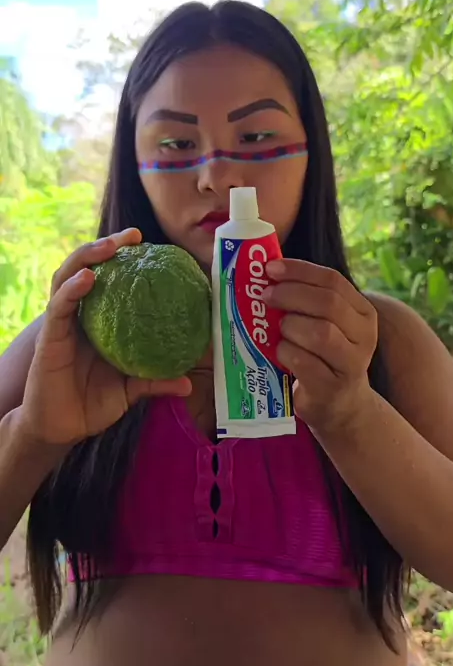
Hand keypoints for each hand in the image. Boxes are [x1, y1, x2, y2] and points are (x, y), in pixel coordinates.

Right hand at [18, 228, 191, 446]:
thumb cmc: (92, 405)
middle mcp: (80, 316)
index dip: (126, 261)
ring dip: (88, 256)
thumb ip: (155, 381)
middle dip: (108, 246)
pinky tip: (89, 278)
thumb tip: (189, 382)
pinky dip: (72, 288)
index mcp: (100, 323)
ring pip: (69, 276)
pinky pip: (59, 306)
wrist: (61, 429)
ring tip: (110, 246)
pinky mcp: (50, 336)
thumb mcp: (130, 391)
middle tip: (134, 236)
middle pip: (89, 268)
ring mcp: (63, 323)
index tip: (151, 246)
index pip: (111, 282)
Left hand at [264, 259, 377, 434]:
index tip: (271, 268)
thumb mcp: (325, 325)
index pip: (333, 281)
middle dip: (291, 295)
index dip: (300, 270)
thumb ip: (307, 301)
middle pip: (328, 304)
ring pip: (320, 333)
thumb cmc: (324, 357)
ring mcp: (351, 365)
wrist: (341, 406)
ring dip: (290, 327)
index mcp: (363, 313)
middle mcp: (364, 337)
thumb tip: (267, 272)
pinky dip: (286, 353)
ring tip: (278, 330)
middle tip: (265, 295)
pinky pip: (304, 362)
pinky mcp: (331, 389)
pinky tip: (280, 353)